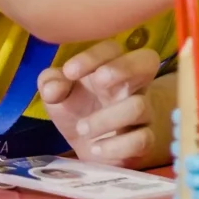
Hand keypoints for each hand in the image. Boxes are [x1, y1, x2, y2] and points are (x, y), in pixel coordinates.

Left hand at [38, 38, 169, 167]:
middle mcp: (133, 85)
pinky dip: (115, 146)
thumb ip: (51, 84)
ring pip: (138, 106)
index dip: (93, 56)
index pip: (112, 49)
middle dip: (124, 68)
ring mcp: (143, 112)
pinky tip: (96, 149)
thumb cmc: (78, 111)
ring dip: (105, 119)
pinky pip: (141, 139)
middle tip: (99, 81)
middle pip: (148, 61)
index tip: (70, 71)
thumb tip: (53, 87)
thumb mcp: (58, 95)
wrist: (92, 147)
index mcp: (111, 68)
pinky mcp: (145, 140)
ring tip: (82, 128)